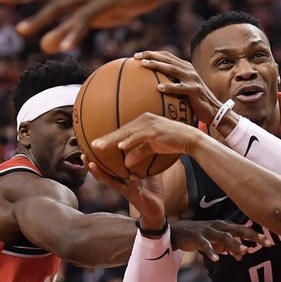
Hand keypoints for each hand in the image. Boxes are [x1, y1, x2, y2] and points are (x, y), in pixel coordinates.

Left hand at [0, 0, 165, 52]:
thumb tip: (45, 46)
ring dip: (40, 19)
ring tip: (21, 31)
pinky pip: (84, 20)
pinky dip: (73, 33)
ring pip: (60, 7)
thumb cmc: (124, 0)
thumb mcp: (94, 17)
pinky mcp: (105, 3)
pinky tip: (63, 47)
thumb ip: (69, 29)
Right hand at [85, 156, 165, 226]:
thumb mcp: (147, 173)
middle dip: (90, 166)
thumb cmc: (151, 190)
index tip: (87, 148)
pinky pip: (132, 189)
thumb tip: (145, 145)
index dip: (96, 160)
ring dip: (100, 174)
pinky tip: (133, 177)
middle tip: (82, 156)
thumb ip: (144, 162)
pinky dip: (132, 183)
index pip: (106, 168)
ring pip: (110, 182)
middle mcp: (120, 185)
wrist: (157, 210)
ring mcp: (126, 191)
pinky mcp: (135, 197)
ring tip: (92, 165)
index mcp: (121, 179)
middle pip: (101, 175)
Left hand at [91, 113, 205, 166]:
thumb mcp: (152, 148)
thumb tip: (126, 162)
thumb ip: (138, 152)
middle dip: (105, 138)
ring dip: (112, 140)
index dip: (109, 137)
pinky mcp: (154, 130)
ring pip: (126, 133)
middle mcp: (143, 119)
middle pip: (121, 130)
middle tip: (91, 145)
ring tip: (99, 146)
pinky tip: (120, 147)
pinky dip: (129, 142)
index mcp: (142, 122)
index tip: (96, 143)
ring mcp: (148, 124)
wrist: (189, 138)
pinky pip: (139, 137)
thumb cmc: (172, 141)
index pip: (122, 131)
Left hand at [134, 51, 223, 124]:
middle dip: (151, 55)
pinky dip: (170, 87)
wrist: (214, 111)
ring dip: (158, 65)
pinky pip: (181, 88)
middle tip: (136, 57)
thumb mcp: (183, 89)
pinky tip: (159, 88)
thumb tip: (151, 87)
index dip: (152, 53)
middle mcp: (189, 70)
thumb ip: (171, 84)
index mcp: (185, 68)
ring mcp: (193, 79)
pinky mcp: (196, 91)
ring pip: (172, 69)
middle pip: (167, 59)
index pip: (166, 56)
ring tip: (144, 65)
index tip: (136, 55)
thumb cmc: (195, 103)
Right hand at [169, 219, 272, 260]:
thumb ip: (230, 248)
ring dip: (235, 244)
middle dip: (252, 236)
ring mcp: (208, 231)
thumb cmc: (200, 236)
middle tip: (265, 243)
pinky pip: (205, 244)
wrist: (177, 232)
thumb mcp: (217, 242)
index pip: (244, 230)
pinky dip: (211, 251)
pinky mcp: (197, 237)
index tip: (270, 243)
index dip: (256, 236)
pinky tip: (216, 259)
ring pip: (224, 237)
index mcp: (225, 227)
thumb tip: (242, 255)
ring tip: (244, 251)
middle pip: (238, 230)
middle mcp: (219, 226)